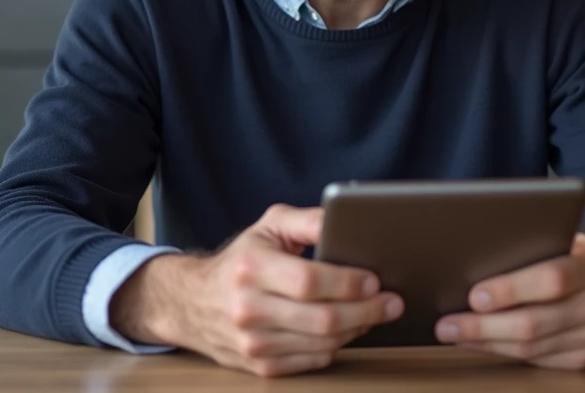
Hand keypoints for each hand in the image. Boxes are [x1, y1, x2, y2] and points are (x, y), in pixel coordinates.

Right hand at [110, 204, 403, 376]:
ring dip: (358, 329)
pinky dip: (336, 346)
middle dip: (367, 311)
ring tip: (374, 313)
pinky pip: (313, 361)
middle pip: (323, 319)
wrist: (192, 302)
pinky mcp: (260, 366)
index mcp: (252, 268)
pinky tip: (346, 329)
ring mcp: (253, 343)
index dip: (349, 283)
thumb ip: (306, 220)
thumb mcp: (268, 227)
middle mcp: (249, 308)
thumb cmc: (239, 260)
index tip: (375, 279)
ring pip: (323, 343)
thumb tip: (343, 218)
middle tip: (392, 302)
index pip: (310, 282)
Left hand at [434, 233, 584, 369]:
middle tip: (447, 324)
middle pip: (536, 322)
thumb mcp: (570, 239)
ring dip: (486, 342)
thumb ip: (536, 246)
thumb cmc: (583, 258)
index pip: (552, 280)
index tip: (474, 295)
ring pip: (533, 348)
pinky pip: (538, 360)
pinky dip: (503, 352)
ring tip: (454, 333)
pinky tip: (480, 343)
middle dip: (484, 326)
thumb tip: (476, 257)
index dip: (511, 290)